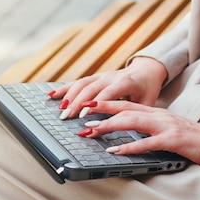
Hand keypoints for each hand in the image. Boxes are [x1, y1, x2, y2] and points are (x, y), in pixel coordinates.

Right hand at [48, 57, 166, 118]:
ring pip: (82, 84)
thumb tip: (126, 130)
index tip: (84, 115)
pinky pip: (77, 82)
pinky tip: (51, 95)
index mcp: (125, 82)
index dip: (95, 104)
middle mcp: (111, 76)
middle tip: (66, 118)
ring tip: (60, 110)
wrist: (146, 69)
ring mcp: (101, 75)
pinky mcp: (95, 77)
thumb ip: (135, 113)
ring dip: (69, 97)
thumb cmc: (148, 89)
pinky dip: (64, 88)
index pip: (107, 93)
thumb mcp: (147, 102)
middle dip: (77, 103)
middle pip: (90, 89)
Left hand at [78, 100, 199, 166]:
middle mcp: (158, 116)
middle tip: (81, 118)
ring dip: (109, 127)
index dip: (106, 103)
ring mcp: (165, 126)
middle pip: (125, 109)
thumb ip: (149, 129)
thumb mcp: (166, 129)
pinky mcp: (172, 140)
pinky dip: (129, 147)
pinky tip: (115, 150)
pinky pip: (147, 143)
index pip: (126, 104)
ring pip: (132, 122)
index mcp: (156, 113)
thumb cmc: (191, 139)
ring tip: (91, 132)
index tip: (87, 105)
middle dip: (101, 112)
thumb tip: (127, 133)